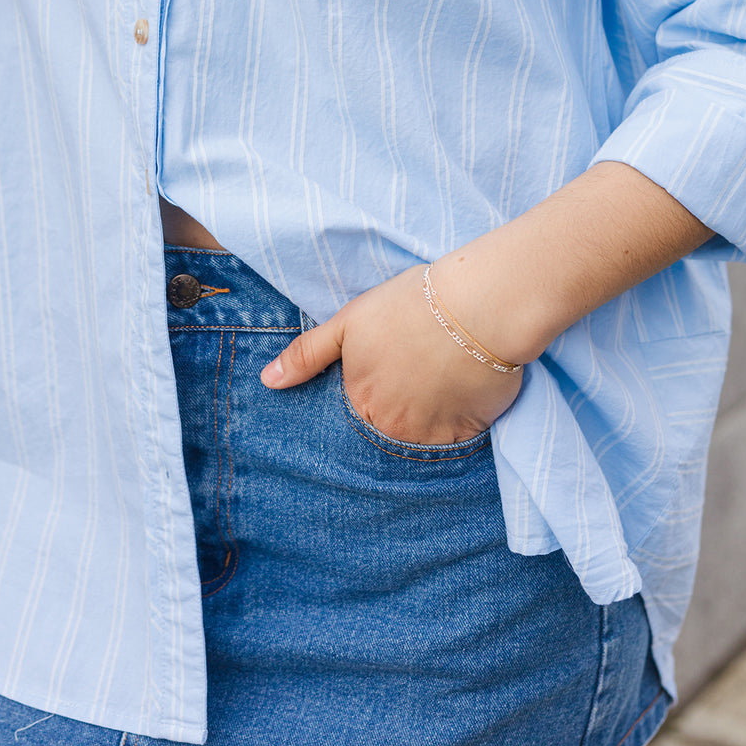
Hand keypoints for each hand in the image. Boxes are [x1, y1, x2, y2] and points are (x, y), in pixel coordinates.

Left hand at [260, 261, 522, 444]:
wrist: (477, 306)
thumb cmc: (408, 306)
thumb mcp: (348, 322)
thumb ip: (307, 355)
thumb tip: (267, 382)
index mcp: (360, 405)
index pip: (355, 415)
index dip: (370, 392)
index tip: (387, 372)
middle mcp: (391, 431)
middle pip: (387, 430)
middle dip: (396, 408)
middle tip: (414, 374)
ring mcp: (431, 438)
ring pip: (420, 437)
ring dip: (425, 415)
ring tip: (436, 378)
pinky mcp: (469, 435)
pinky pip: (457, 439)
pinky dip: (457, 420)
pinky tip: (459, 387)